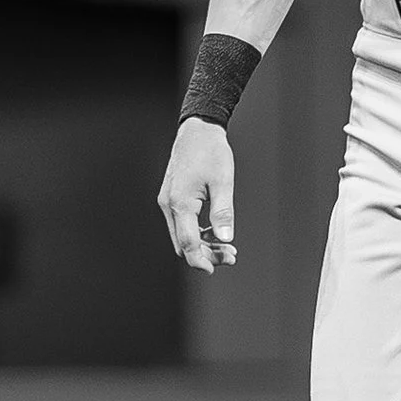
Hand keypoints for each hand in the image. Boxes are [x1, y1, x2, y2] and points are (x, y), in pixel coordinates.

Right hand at [157, 116, 237, 270]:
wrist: (198, 131)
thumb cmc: (211, 152)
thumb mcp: (223, 182)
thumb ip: (223, 213)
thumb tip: (226, 239)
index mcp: (180, 203)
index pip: (188, 243)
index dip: (201, 260)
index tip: (214, 269)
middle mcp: (169, 205)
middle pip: (184, 244)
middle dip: (206, 254)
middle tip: (231, 256)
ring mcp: (168, 202)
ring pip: (182, 236)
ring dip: (204, 246)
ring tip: (228, 248)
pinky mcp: (173, 199)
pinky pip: (183, 225)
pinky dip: (198, 234)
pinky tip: (216, 234)